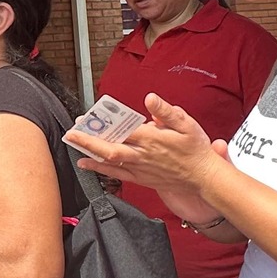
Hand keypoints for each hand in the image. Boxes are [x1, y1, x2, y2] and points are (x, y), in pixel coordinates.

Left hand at [67, 94, 218, 201]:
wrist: (203, 177)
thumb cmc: (196, 150)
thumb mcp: (186, 124)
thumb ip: (166, 112)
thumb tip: (150, 99)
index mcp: (152, 139)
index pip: (122, 129)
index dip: (104, 123)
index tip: (91, 117)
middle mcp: (142, 155)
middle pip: (109, 148)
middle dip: (88, 140)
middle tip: (73, 131)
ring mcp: (140, 168)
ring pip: (109, 162)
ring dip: (89, 153)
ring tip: (74, 144)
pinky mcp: (140, 178)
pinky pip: (115, 174)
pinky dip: (99, 169)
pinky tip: (86, 164)